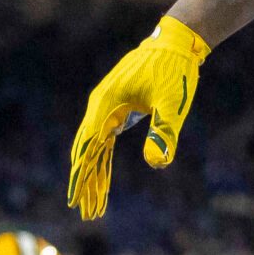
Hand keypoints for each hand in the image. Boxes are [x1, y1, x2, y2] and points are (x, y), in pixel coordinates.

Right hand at [68, 17, 211, 218]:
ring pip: (95, 147)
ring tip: (92, 203)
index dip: (82, 174)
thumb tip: (157, 163)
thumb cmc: (174, 70)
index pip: (88, 147)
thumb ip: (163, 132)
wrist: (176, 43)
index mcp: (106, 104)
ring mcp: (107, 107)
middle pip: (87, 151)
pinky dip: (102, 160)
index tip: (77, 198)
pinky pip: (105, 139)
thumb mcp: (172, 103)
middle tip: (84, 211)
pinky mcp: (118, 109)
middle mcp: (101, 106)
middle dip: (85, 182)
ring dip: (93, 174)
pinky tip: (100, 178)